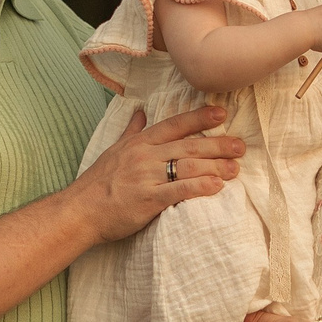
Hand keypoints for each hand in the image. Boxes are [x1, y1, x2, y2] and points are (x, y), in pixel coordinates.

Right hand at [66, 105, 241, 244]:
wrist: (80, 210)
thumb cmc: (98, 182)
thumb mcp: (114, 149)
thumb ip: (131, 130)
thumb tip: (139, 111)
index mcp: (140, 142)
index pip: (174, 125)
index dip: (199, 118)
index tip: (221, 113)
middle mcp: (145, 155)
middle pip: (188, 146)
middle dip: (217, 145)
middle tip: (241, 146)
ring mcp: (146, 176)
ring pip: (188, 166)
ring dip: (215, 167)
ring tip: (236, 168)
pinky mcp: (148, 199)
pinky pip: (178, 190)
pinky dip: (199, 187)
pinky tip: (217, 187)